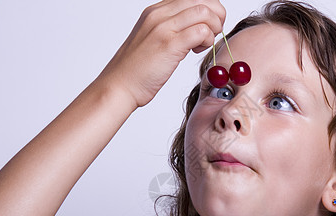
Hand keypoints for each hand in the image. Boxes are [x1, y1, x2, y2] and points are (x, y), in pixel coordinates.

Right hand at [96, 0, 225, 108]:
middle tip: (214, 34)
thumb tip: (196, 30)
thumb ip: (171, 31)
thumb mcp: (153, 41)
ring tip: (205, 44)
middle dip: (216, 15)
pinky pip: (200, 31)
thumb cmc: (136, 70)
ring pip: (204, 12)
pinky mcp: (169, 44)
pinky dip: (207, 40)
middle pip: (201, 0)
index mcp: (155, 11)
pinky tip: (198, 51)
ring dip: (213, 27)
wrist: (119, 86)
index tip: (209, 27)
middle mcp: (159, 14)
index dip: (208, 9)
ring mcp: (163, 28)